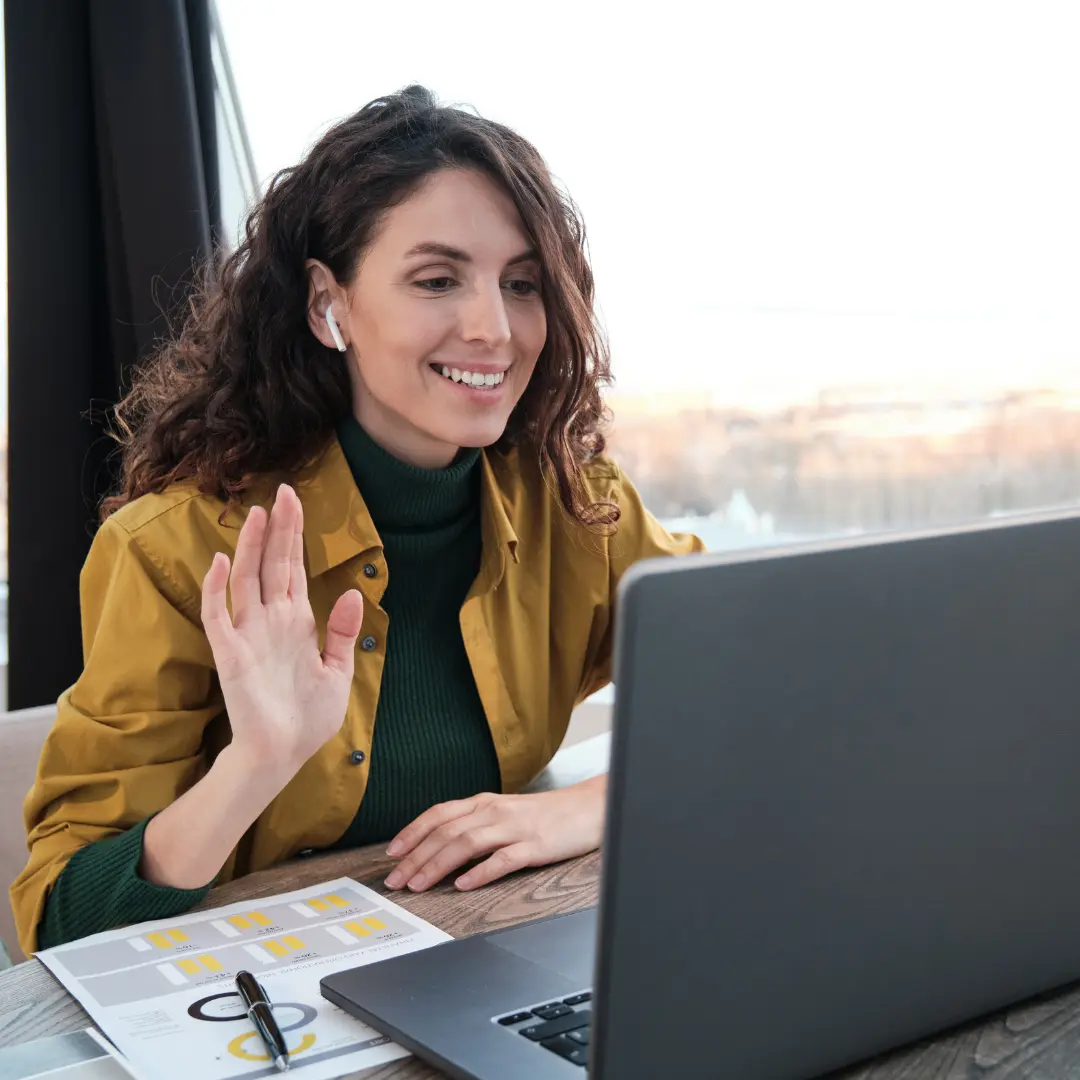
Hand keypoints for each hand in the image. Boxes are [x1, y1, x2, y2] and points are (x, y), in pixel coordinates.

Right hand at [201, 483, 363, 776]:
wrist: (283, 754)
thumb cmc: (308, 716)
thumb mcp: (337, 671)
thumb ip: (342, 632)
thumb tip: (351, 591)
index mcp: (297, 621)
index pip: (294, 567)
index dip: (294, 534)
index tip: (295, 500)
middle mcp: (271, 621)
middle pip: (273, 564)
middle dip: (278, 528)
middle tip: (282, 491)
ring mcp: (249, 634)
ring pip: (247, 580)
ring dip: (249, 547)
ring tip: (255, 513)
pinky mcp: (231, 654)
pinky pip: (218, 616)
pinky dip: (217, 589)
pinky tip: (222, 561)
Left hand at [383, 775, 606, 891]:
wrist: (588, 808)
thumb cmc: (545, 815)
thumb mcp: (505, 813)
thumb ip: (476, 825)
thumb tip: (440, 847)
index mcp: (485, 803)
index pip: (439, 814)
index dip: (413, 832)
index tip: (392, 853)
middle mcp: (495, 811)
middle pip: (447, 831)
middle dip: (416, 856)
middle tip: (396, 879)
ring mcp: (515, 827)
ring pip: (467, 843)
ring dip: (438, 864)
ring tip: (419, 885)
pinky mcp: (534, 845)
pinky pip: (503, 859)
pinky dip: (480, 872)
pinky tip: (464, 885)